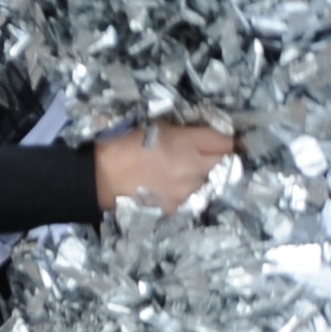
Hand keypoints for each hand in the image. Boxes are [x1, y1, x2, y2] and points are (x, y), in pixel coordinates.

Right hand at [94, 122, 233, 211]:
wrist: (104, 175)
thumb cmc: (127, 142)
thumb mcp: (159, 126)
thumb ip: (185, 130)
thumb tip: (204, 133)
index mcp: (188, 143)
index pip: (226, 142)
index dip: (226, 139)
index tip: (221, 139)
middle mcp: (193, 168)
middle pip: (225, 162)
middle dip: (220, 156)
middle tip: (208, 153)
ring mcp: (186, 190)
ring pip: (209, 181)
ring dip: (202, 174)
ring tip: (184, 170)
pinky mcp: (176, 206)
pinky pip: (191, 197)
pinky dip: (186, 191)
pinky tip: (172, 185)